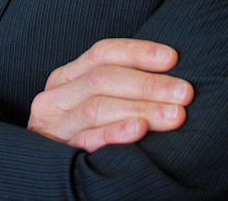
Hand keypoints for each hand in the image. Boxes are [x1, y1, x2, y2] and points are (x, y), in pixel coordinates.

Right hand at [28, 38, 192, 152]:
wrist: (43, 175)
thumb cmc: (80, 130)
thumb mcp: (89, 101)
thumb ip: (116, 85)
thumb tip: (168, 70)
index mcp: (66, 77)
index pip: (102, 53)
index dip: (137, 52)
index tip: (172, 58)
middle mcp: (56, 96)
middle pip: (103, 78)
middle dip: (148, 84)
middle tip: (184, 92)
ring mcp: (55, 125)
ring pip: (98, 107)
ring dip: (140, 107)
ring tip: (174, 114)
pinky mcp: (58, 154)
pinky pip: (88, 140)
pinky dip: (115, 132)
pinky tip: (140, 129)